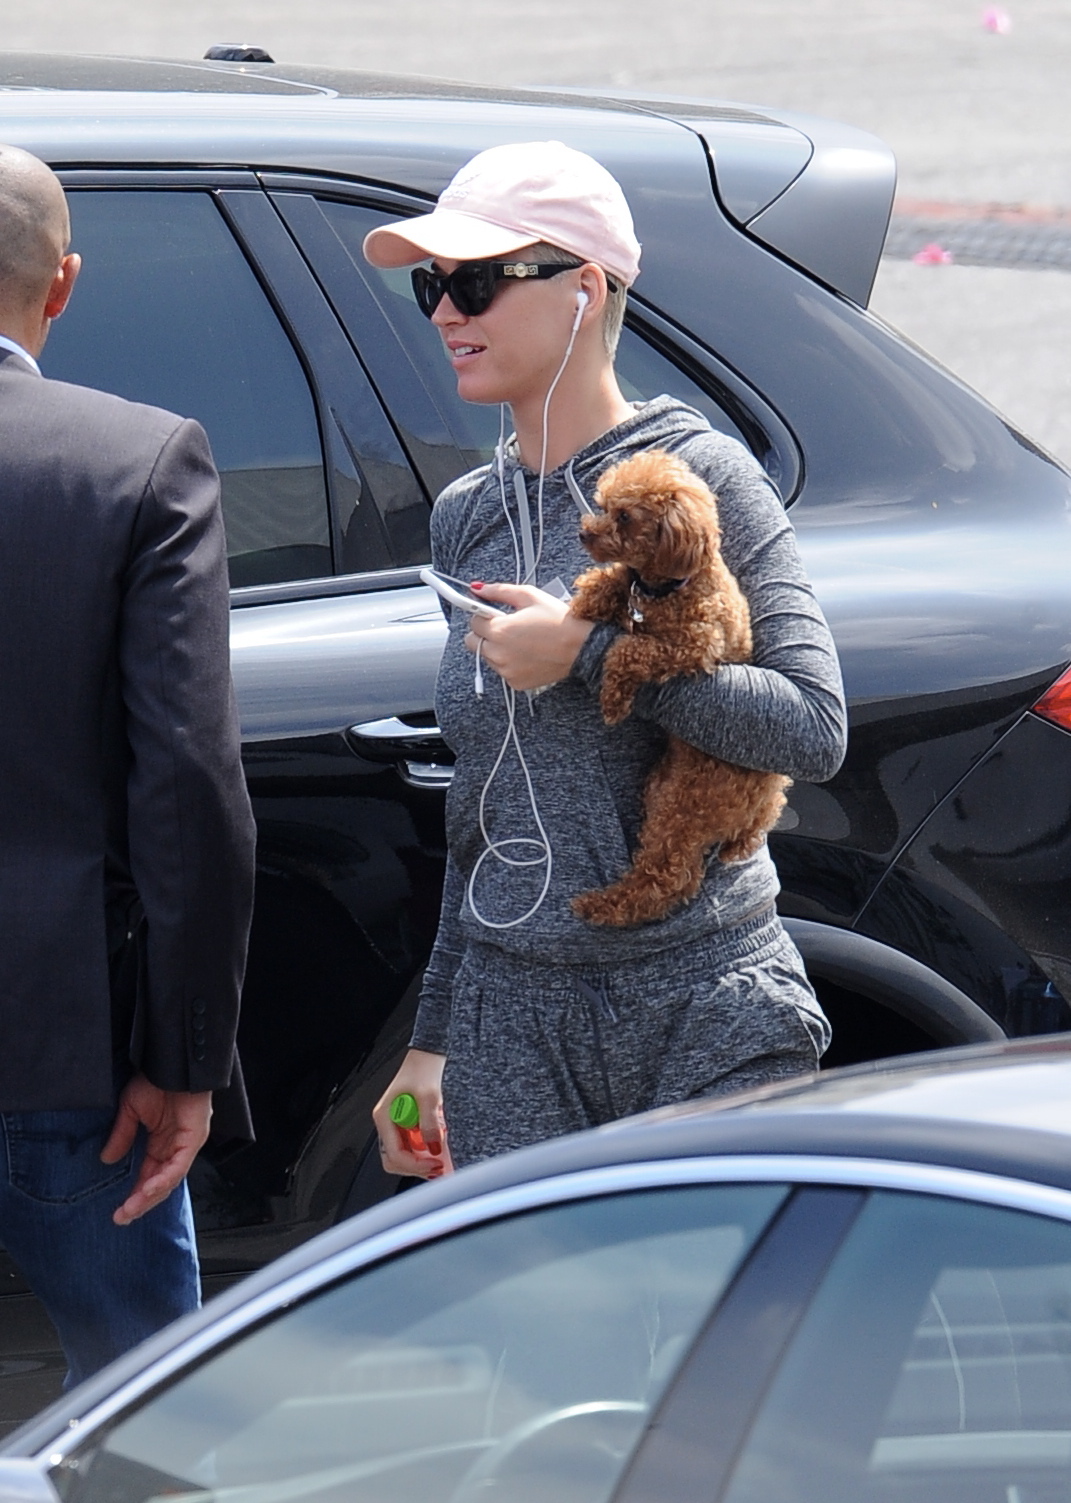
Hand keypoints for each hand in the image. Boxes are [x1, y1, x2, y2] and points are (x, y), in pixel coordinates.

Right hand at [102, 1074, 212, 1225]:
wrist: (174, 1062)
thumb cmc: (157, 1078)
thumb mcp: (131, 1109)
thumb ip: (121, 1135)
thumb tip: (107, 1159)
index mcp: (161, 1142)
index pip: (148, 1175)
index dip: (134, 1194)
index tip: (119, 1211)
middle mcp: (175, 1147)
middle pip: (159, 1184)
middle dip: (141, 1203)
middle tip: (122, 1218)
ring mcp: (186, 1144)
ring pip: (169, 1180)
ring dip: (149, 1197)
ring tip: (130, 1209)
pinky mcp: (194, 1139)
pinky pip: (178, 1166)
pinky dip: (163, 1179)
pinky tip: (147, 1190)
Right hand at [373, 1049, 452, 1178]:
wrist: (427, 1056)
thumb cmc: (422, 1069)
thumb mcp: (429, 1096)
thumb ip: (430, 1123)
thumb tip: (433, 1148)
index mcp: (384, 1116)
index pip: (394, 1153)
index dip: (415, 1164)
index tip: (434, 1164)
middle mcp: (387, 1123)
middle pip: (394, 1160)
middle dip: (415, 1168)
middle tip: (437, 1168)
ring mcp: (395, 1125)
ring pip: (402, 1156)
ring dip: (420, 1162)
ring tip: (440, 1160)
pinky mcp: (406, 1125)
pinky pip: (411, 1147)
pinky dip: (423, 1152)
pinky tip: (437, 1148)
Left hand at [465, 583, 592, 691]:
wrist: (581, 647)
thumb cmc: (558, 620)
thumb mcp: (529, 596)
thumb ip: (498, 591)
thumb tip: (477, 589)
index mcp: (499, 630)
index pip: (473, 622)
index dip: (482, 615)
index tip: (492, 613)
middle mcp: (499, 654)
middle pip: (473, 643)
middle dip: (483, 633)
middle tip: (504, 627)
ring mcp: (506, 671)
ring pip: (487, 657)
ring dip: (496, 648)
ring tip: (521, 641)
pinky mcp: (516, 683)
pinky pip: (502, 671)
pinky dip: (509, 663)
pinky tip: (527, 654)